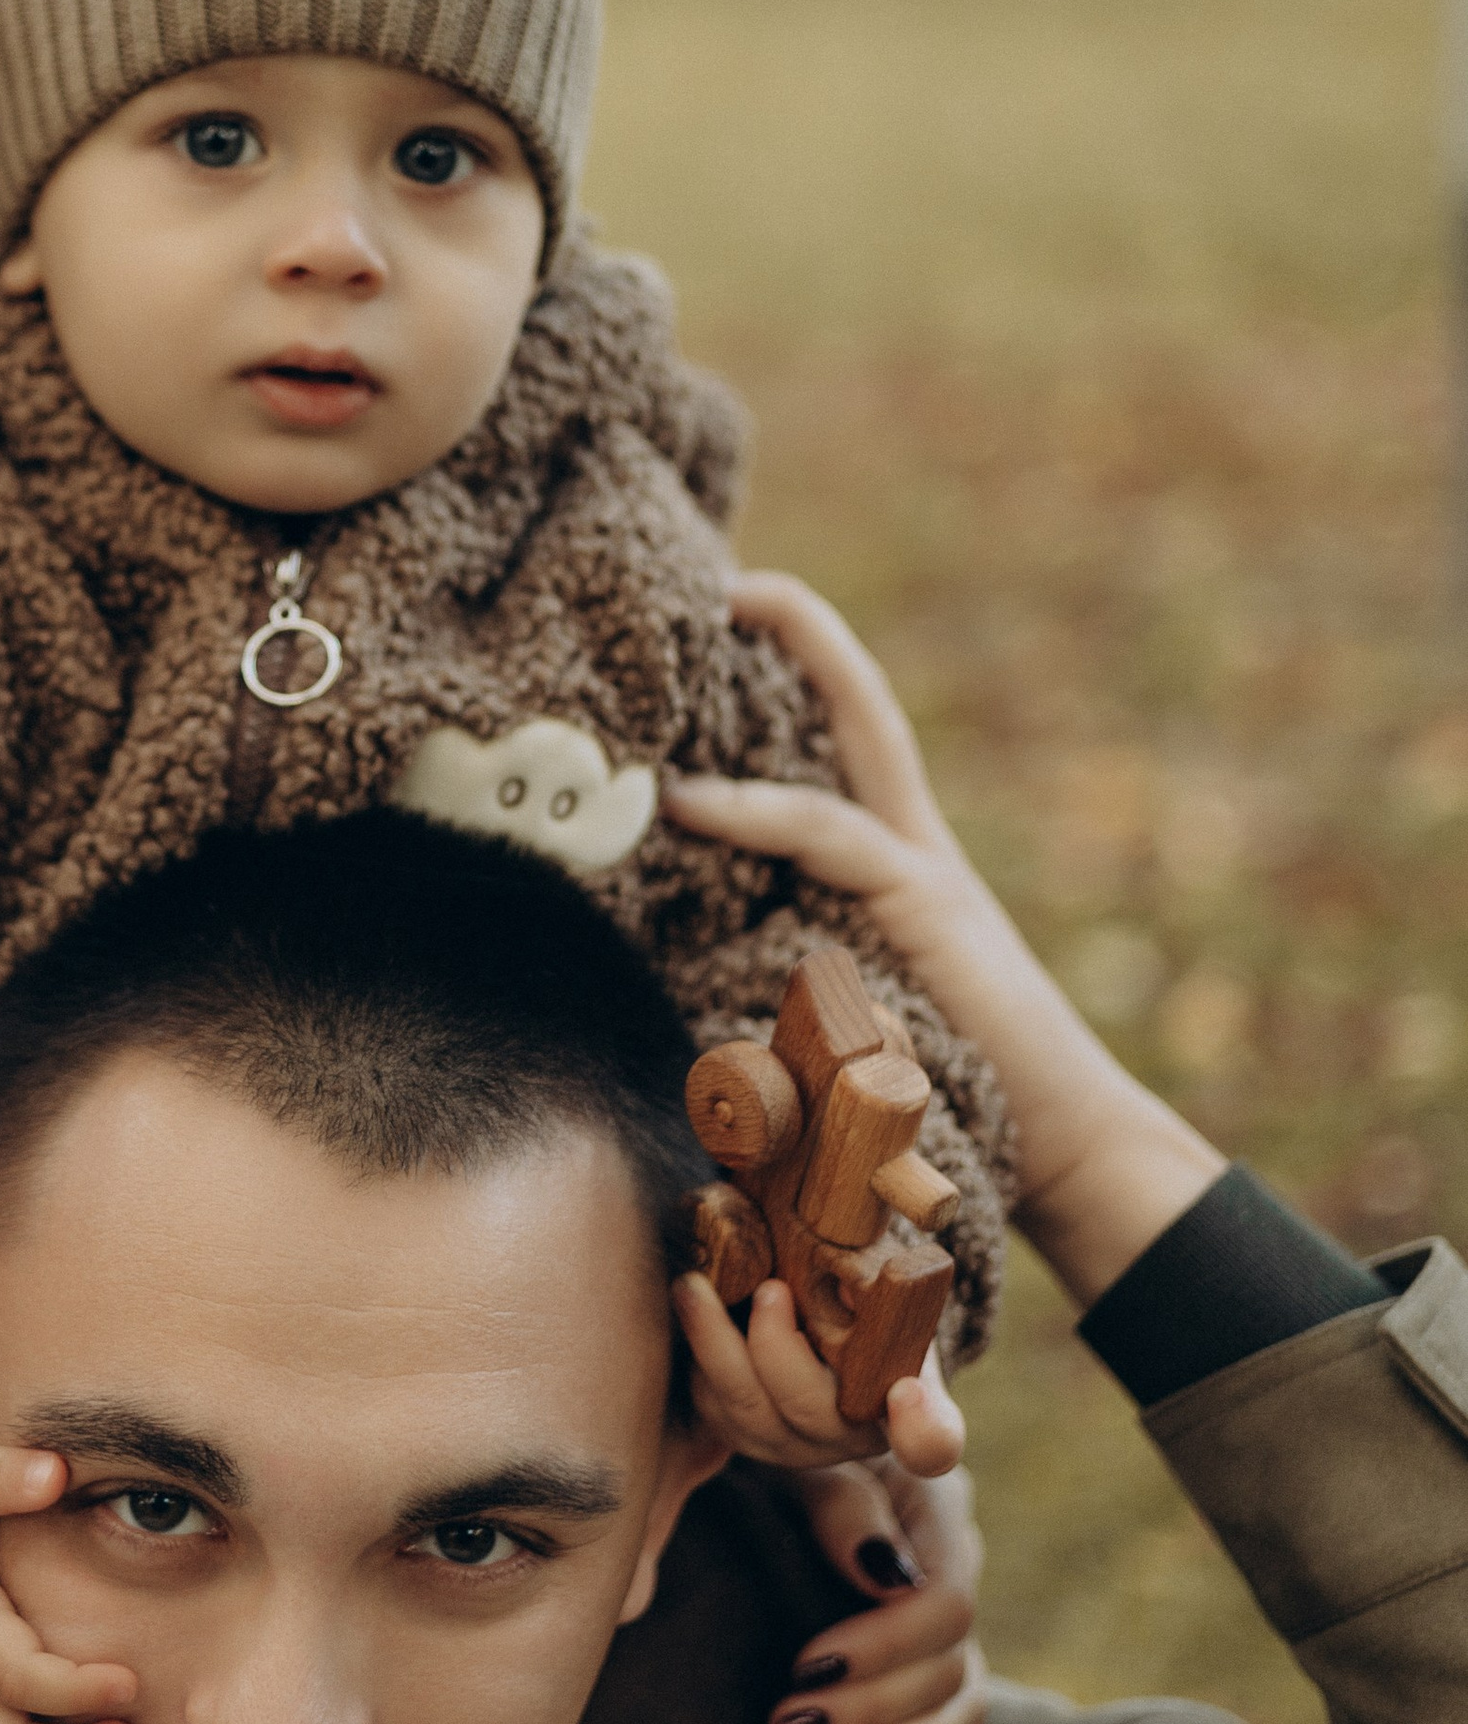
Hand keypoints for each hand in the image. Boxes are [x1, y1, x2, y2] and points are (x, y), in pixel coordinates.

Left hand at [665, 572, 1224, 1307]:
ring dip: (791, 675)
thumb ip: (782, 976)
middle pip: (862, 706)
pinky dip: (758, 810)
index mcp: (895, 867)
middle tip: (723, 574)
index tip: (730, 617)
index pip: (849, 741)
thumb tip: (664, 971)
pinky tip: (690, 797)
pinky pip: (830, 838)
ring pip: (855, 743)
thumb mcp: (845, 1022)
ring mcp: (924, 874)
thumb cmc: (946, 1104)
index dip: (802, 670)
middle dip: (801, 630)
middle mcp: (913, 850)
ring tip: (708, 625)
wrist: (1060, 1149)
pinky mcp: (925, 912)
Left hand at [672, 1270, 965, 1479]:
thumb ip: (875, 1282)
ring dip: (714, 1344)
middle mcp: (855, 1438)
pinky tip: (691, 1308)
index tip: (906, 1392)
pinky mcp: (748, 1438)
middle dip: (776, 1346)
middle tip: (768, 1288)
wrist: (825, 1319)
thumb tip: (847, 1280)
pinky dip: (698, 1359)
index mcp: (911, 1404)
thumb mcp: (880, 1282)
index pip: (931, 1441)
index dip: (922, 1429)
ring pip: (748, 1413)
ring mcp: (797, 1447)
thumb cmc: (860, 1297)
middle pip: (811, 1411)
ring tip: (692, 1285)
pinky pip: (713, 1409)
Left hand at [769, 1461, 986, 1723]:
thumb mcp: (802, 1453)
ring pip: (956, 1692)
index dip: (883, 1646)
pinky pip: (949, 1708)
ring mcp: (943, 1606)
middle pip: (946, 1656)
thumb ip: (842, 1502)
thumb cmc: (781, 1437)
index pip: (943, 1600)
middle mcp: (951, 1556)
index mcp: (932, 1502)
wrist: (773, 1424)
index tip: (804, 1668)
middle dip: (871, 1700)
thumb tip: (885, 1575)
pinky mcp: (925, 1645)